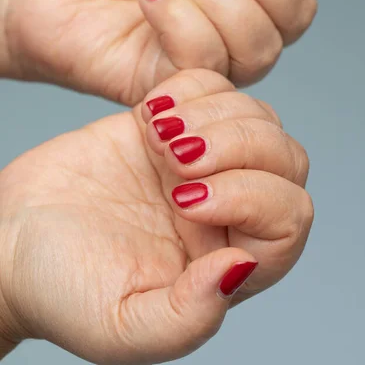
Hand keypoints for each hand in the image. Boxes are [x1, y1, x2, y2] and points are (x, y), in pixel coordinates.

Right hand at [0, 69, 312, 363]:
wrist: (13, 238)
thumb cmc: (61, 287)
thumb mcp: (119, 326)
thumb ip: (188, 316)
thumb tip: (241, 267)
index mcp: (228, 261)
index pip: (289, 217)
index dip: (253, 196)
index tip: (186, 200)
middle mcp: (226, 209)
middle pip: (285, 158)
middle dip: (239, 144)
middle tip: (174, 154)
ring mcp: (202, 162)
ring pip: (257, 116)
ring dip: (214, 113)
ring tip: (158, 134)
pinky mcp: (171, 125)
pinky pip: (213, 86)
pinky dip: (192, 87)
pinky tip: (150, 112)